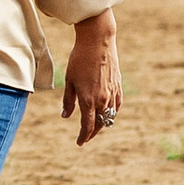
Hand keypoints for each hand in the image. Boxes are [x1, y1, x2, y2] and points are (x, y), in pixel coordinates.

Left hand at [63, 11, 120, 145]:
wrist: (98, 42)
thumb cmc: (79, 59)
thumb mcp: (69, 80)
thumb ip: (68, 101)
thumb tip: (65, 116)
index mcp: (88, 100)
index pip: (87, 126)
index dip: (83, 136)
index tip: (79, 142)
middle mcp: (102, 100)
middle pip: (99, 124)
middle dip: (92, 132)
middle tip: (86, 137)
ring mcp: (112, 93)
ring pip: (109, 116)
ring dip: (102, 123)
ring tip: (95, 126)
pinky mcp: (118, 86)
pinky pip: (117, 105)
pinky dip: (112, 112)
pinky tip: (108, 113)